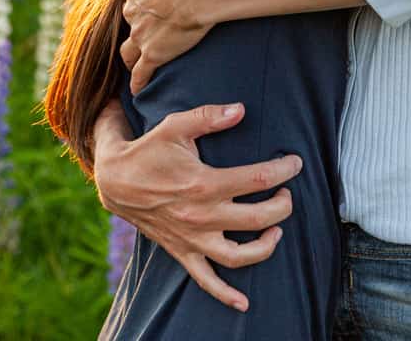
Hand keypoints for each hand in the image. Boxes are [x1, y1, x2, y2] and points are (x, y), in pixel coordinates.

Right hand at [92, 99, 302, 311]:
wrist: (116, 180)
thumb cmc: (149, 150)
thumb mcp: (176, 125)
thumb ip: (209, 116)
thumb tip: (241, 109)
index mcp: (204, 183)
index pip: (257, 178)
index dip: (283, 170)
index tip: (295, 163)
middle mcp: (202, 215)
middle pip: (258, 218)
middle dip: (282, 205)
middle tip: (287, 193)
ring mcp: (193, 238)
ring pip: (239, 256)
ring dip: (266, 246)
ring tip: (276, 230)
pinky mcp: (182, 252)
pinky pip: (206, 281)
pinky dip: (226, 294)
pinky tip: (243, 302)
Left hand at [120, 0, 212, 93]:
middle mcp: (131, 10)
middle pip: (131, 18)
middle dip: (138, 22)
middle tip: (150, 26)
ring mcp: (141, 34)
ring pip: (129, 48)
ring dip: (132, 53)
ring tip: (135, 59)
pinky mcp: (153, 54)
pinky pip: (141, 72)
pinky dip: (139, 81)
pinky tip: (138, 89)